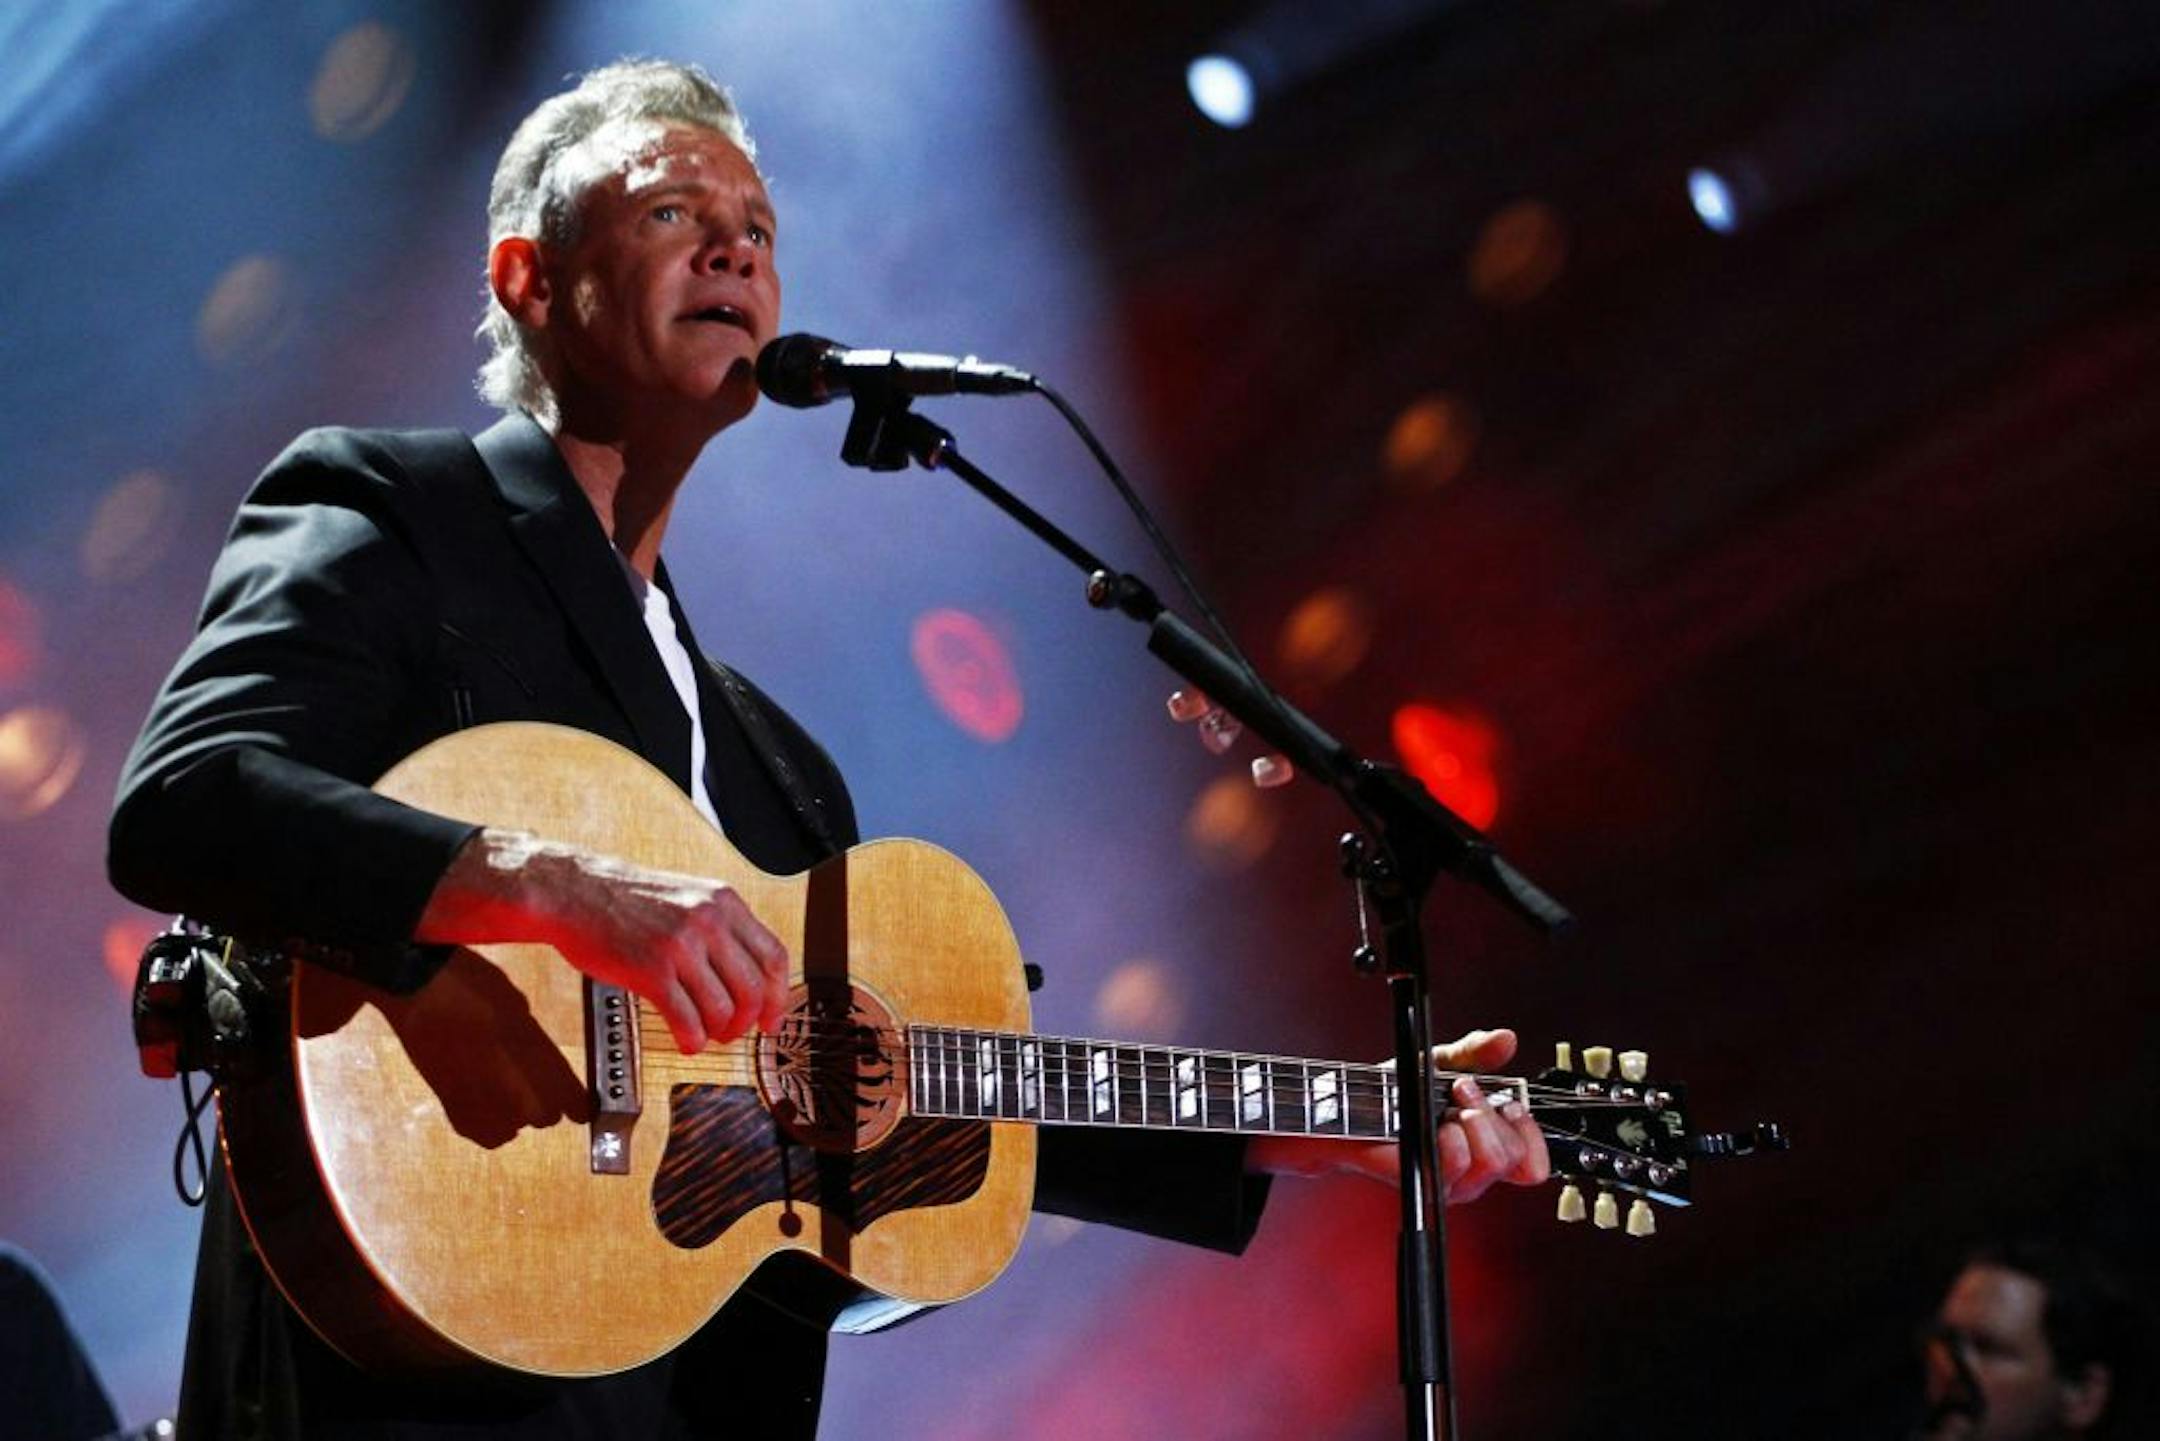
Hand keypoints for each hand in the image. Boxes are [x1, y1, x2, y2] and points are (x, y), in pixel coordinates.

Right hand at [417, 827, 790, 1053]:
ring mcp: (680, 945)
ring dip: (717, 1033)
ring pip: (723, 1009)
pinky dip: (692, 1040)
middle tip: (731, 1033)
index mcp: (724, 903)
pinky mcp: (651, 970)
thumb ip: (722, 929)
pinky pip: (687, 1020)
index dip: (779, 997)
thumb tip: (752, 979)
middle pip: (753, 989)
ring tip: (704, 1034)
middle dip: (746, 1022)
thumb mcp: (689, 898)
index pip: (774, 957)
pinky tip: (686, 1041)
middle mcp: (709, 921)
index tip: (771, 1020)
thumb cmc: (628, 900)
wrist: (573, 891)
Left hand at [1245, 1028, 1549, 1203]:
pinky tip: (1434, 1121)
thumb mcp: (1442, 1062)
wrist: (1353, 1104)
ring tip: (1449, 1100)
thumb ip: (1476, 1052)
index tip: (1512, 1103)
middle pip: (1514, 1159)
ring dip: (1475, 1119)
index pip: (1533, 1164)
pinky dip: (1451, 1134)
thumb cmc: (1395, 1089)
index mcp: (1485, 1147)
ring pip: (1492, 1161)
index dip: (1531, 1135)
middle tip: (1464, 1091)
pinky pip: (1458, 1161)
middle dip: (1494, 1114)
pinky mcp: (1428, 1182)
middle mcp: (1474, 1171)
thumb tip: (1506, 1038)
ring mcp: (1452, 1181)